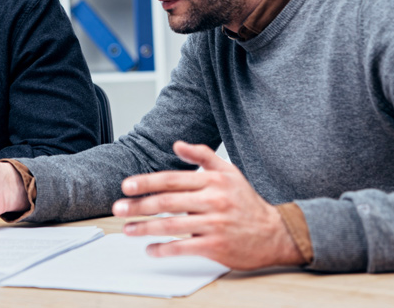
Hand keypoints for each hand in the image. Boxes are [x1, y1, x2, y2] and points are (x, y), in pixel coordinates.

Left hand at [112, 141, 303, 269]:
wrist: (275, 233)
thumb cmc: (247, 201)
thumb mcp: (229, 171)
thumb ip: (202, 156)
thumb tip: (177, 144)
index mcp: (212, 181)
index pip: (172, 179)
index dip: (146, 182)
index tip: (126, 186)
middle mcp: (212, 201)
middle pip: (167, 202)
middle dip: (138, 206)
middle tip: (118, 209)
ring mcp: (214, 224)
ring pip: (172, 226)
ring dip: (145, 228)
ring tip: (128, 230)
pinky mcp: (216, 246)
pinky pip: (184, 248)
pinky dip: (164, 249)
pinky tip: (150, 249)